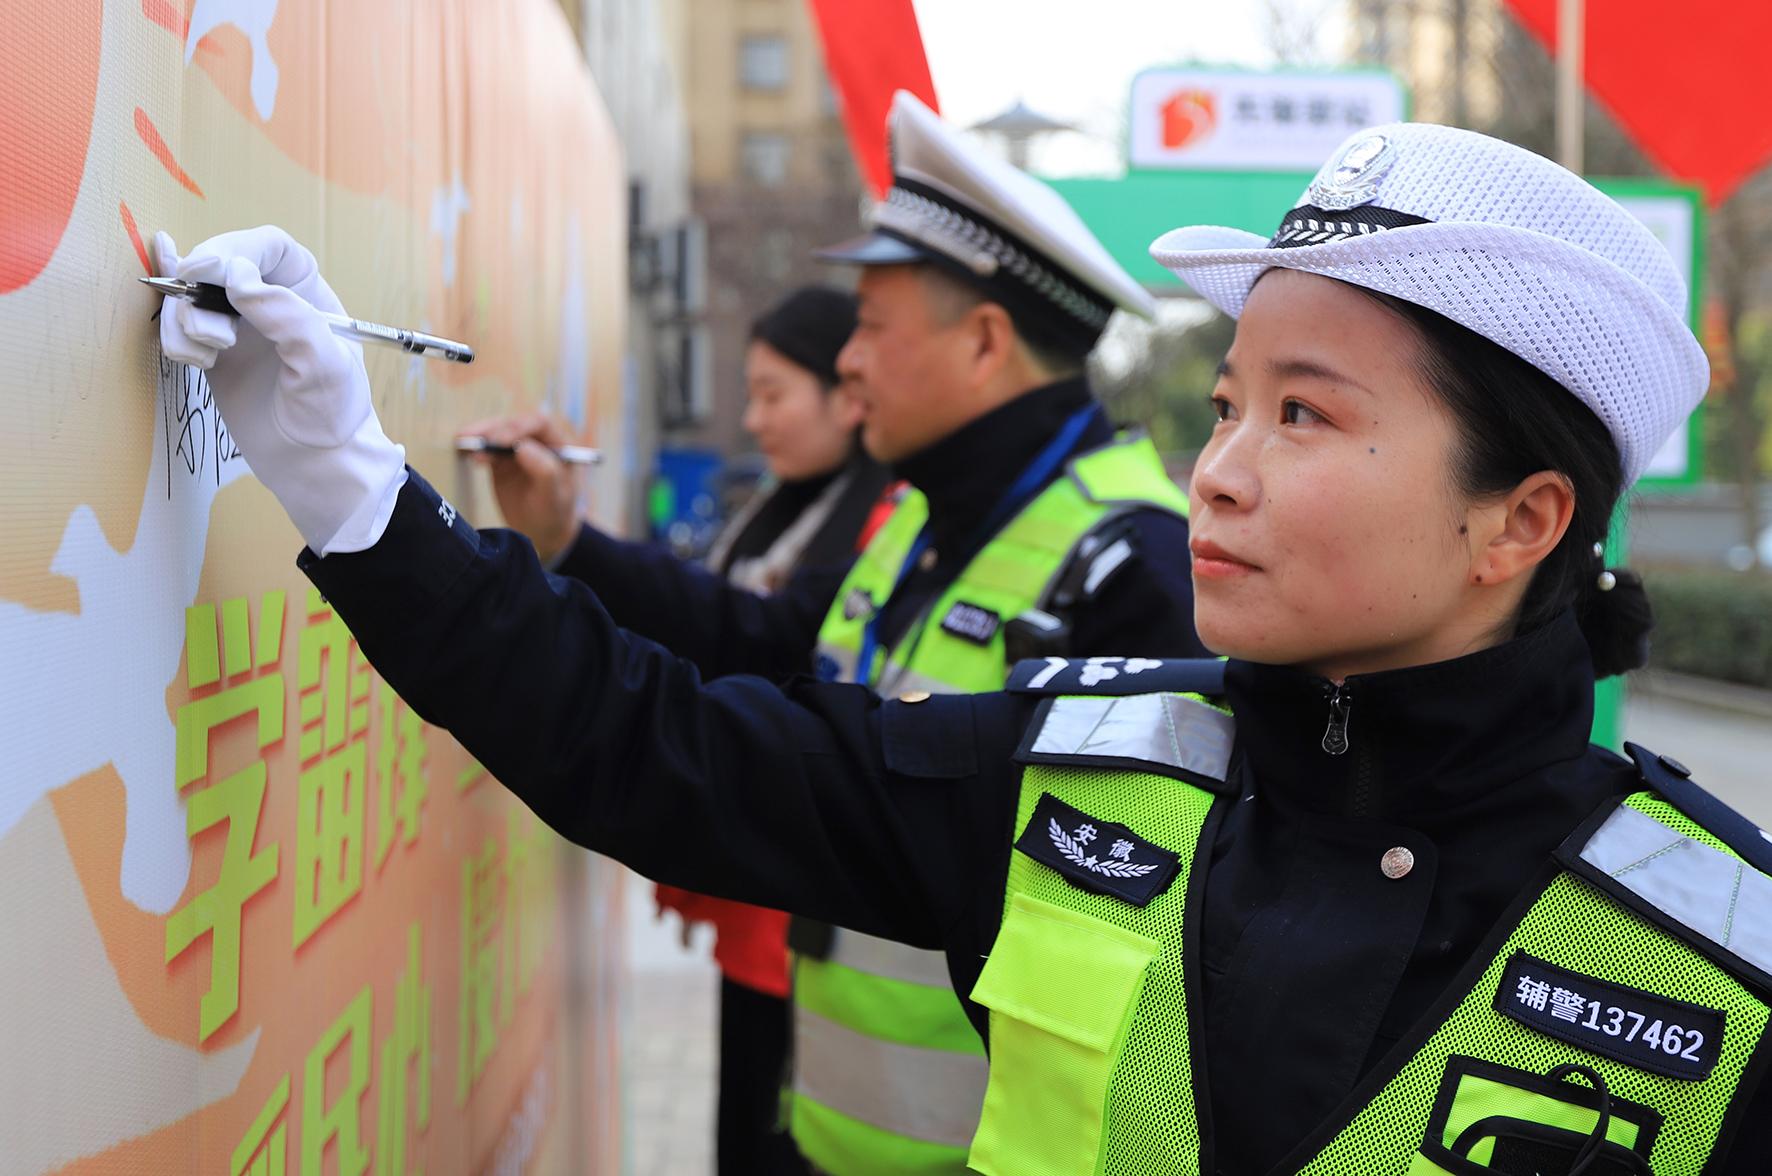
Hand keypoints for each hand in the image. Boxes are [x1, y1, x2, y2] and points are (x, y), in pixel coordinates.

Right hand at [154, 226, 406, 553]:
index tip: (211, 272)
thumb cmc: (330, 413)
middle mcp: (269, 299)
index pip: (268, 246)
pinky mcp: (211, 348)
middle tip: (208, 328)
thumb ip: (286, 316)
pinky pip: (176, 324)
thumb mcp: (323, 364)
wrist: (311, 461)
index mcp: (306, 291)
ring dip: (187, 320)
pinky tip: (199, 363)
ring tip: (212, 356)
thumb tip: (239, 278)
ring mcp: (237, 322)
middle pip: (219, 260)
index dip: (235, 248)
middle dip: (201, 287)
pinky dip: (176, 339)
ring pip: (189, 294)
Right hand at [457, 412, 581, 562]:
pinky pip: (487, 448)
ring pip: (498, 433)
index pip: (540, 424)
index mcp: (560, 444)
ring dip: (480, 436)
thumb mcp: (554, 497)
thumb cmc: (555, 513)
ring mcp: (518, 449)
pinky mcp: (501, 459)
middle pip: (514, 425)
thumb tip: (522, 447)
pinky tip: (463, 450)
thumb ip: (544, 471)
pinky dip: (475, 447)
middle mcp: (539, 441)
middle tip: (476, 441)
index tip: (500, 441)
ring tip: (463, 441)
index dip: (519, 427)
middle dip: (494, 430)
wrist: (543, 531)